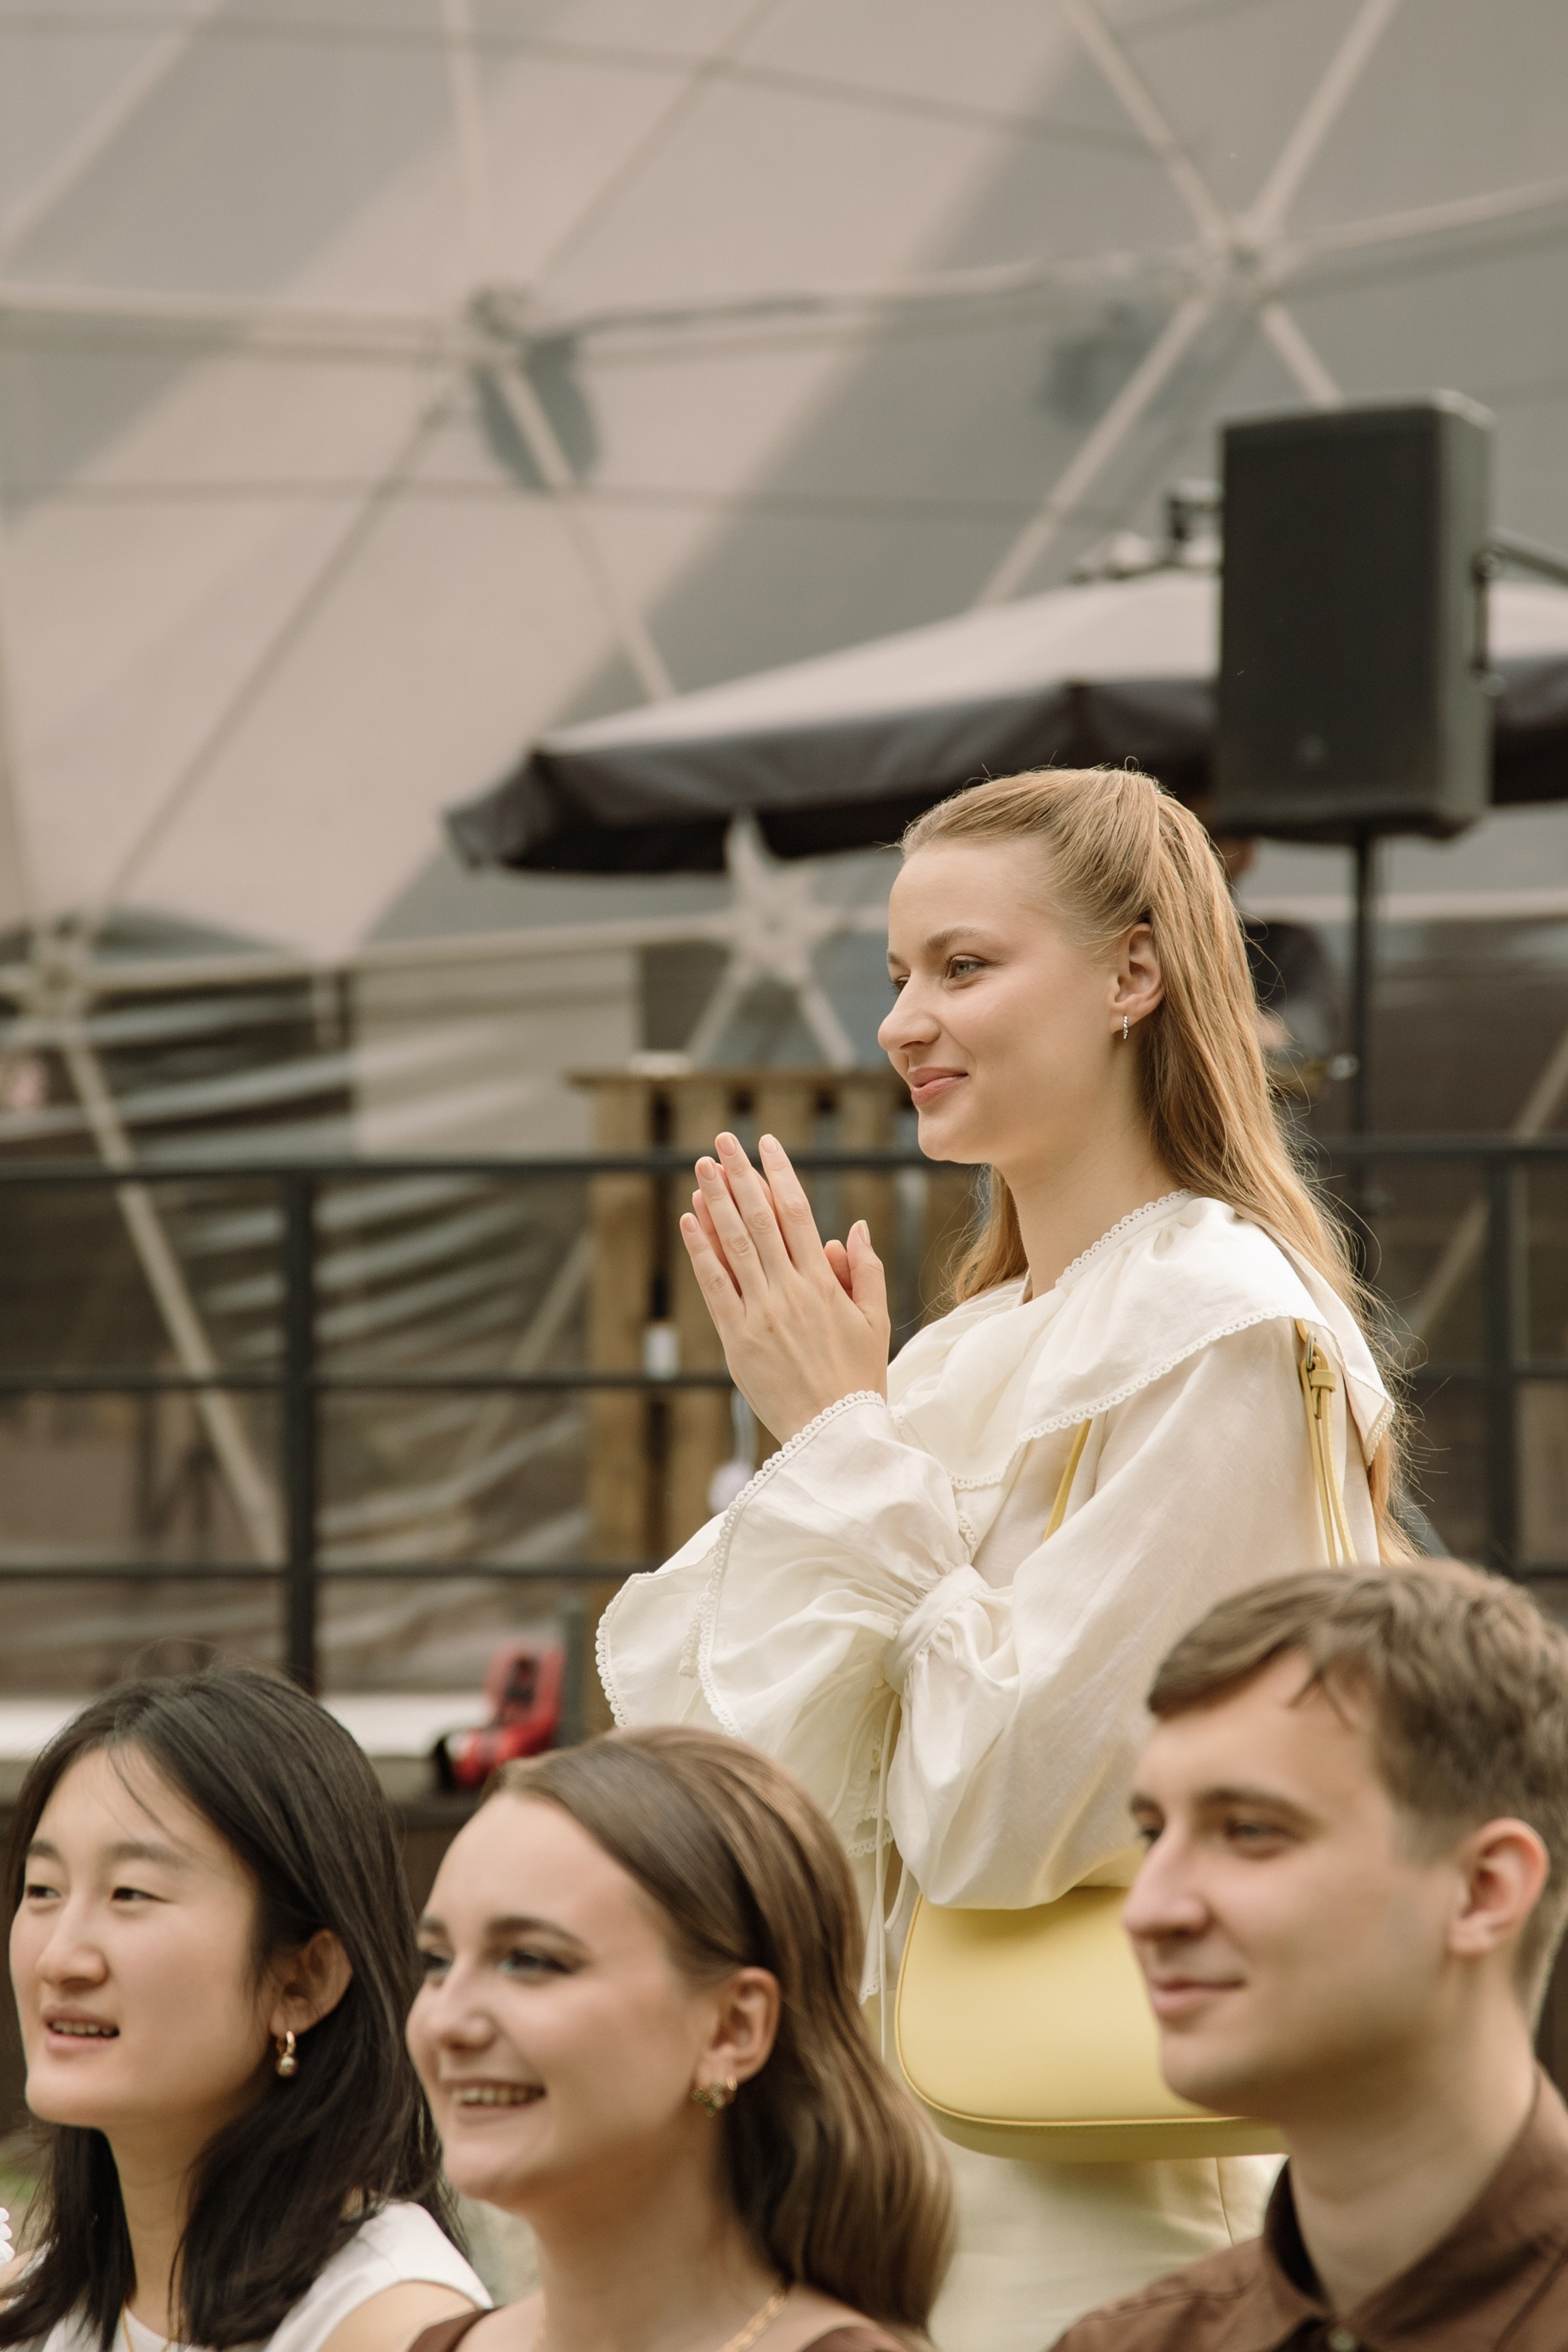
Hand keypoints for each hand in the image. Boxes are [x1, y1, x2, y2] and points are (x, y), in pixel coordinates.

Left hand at [681, 1132, 889, 1442]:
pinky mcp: (736, 1339)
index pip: (798, 1213)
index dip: (780, 1175)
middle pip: (760, 1219)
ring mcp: (760, 1314)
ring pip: (735, 1245)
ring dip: (715, 1202)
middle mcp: (789, 1291)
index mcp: (825, 1283)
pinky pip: (715, 1286)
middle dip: (740, 1176)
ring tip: (701, 1167)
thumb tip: (852, 1227)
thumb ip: (865, 1271)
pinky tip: (689, 1220)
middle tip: (723, 1141)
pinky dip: (701, 1250)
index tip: (767, 1145)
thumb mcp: (875, 1322)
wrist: (834, 1434)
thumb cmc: (858, 1378)